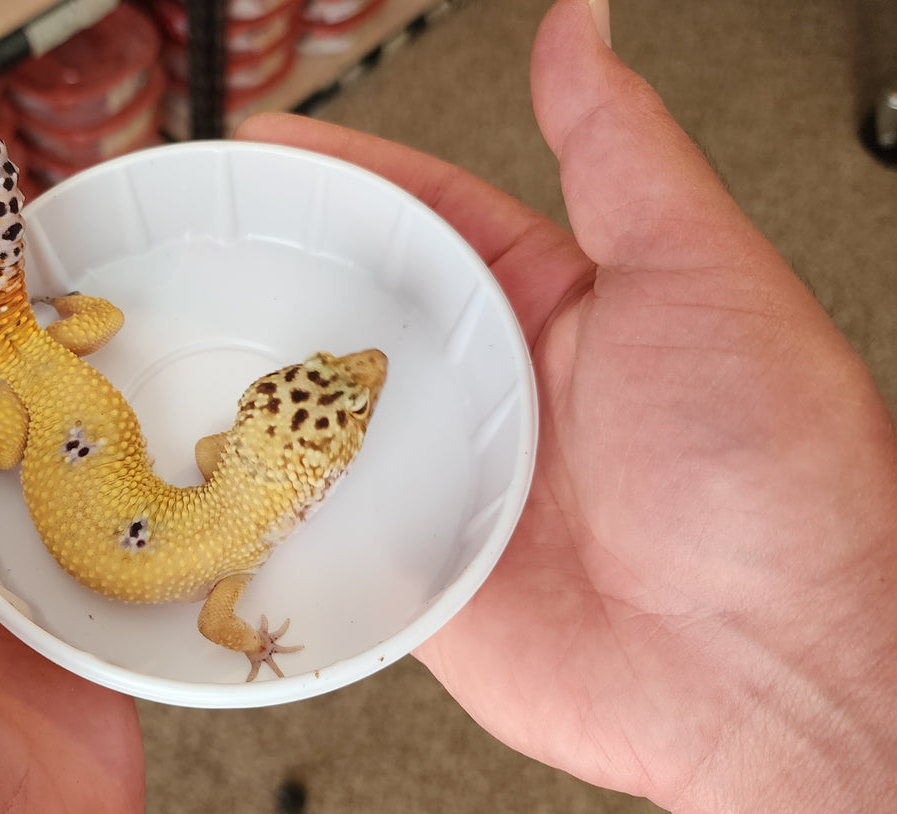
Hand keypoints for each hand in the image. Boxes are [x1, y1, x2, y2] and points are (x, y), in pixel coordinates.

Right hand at [240, 1, 896, 810]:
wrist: (765, 676)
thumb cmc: (772, 479)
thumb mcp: (699, 277)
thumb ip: (620, 154)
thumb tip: (583, 32)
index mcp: (549, 306)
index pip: (418, 212)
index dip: (336, 173)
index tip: (262, 146)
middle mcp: (490, 392)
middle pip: (349, 314)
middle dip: (266, 276)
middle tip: (186, 245)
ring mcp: (444, 482)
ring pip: (320, 422)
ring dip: (250, 394)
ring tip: (162, 357)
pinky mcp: (413, 571)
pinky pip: (319, 531)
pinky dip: (265, 510)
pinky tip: (211, 483)